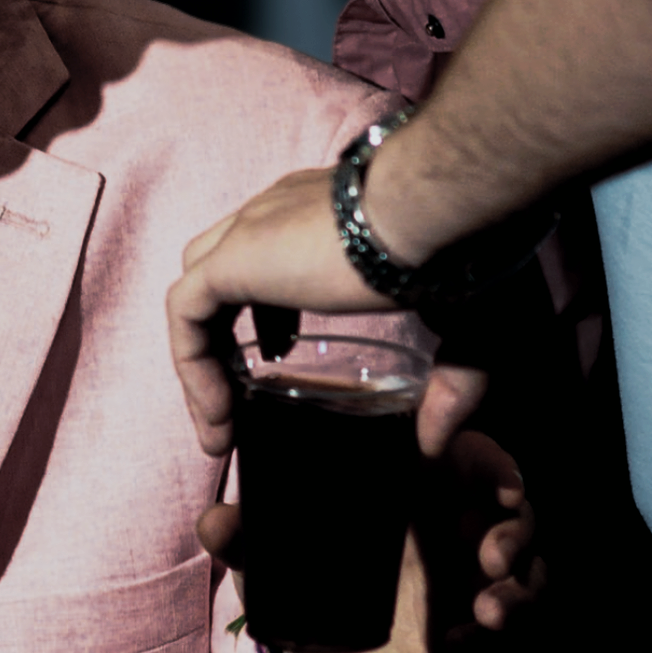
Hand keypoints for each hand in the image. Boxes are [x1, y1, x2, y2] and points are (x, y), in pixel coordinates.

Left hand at [170, 167, 485, 456]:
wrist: (438, 206)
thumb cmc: (463, 251)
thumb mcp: (467, 327)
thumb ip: (452, 384)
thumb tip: (438, 446)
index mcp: (321, 212)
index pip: (271, 249)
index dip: (269, 306)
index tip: (280, 353)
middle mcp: (276, 212)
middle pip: (220, 267)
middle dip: (226, 330)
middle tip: (247, 389)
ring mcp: (250, 231)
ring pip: (196, 294)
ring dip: (201, 358)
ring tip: (221, 423)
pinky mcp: (232, 258)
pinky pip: (184, 315)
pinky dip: (192, 365)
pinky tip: (218, 417)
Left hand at [200, 430, 540, 652]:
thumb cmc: (308, 589)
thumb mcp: (272, 563)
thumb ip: (244, 539)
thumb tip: (215, 520)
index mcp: (411, 494)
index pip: (466, 456)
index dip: (491, 462)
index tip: (498, 482)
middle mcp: (452, 528)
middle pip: (514, 508)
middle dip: (516, 527)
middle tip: (492, 555)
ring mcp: (472, 580)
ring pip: (529, 566)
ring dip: (522, 587)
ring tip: (490, 609)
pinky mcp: (480, 630)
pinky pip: (516, 624)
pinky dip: (503, 633)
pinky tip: (467, 647)